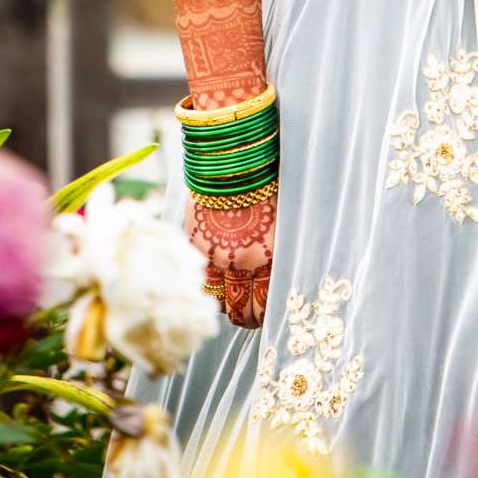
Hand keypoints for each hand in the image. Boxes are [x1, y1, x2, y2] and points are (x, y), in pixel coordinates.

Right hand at [186, 185, 275, 328]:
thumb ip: (274, 252)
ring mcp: (217, 256)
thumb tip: (269, 276)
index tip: (264, 316)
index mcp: (272, 254)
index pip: (266, 303)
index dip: (264, 315)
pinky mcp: (197, 246)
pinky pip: (204, 278)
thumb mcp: (281, 222)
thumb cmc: (267, 185)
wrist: (234, 159)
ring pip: (219, 300)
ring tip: (231, 304)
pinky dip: (211, 284)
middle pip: (242, 308)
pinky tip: (217, 283)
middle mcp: (245, 261)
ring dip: (226, 305)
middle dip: (246, 317)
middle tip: (247, 316)